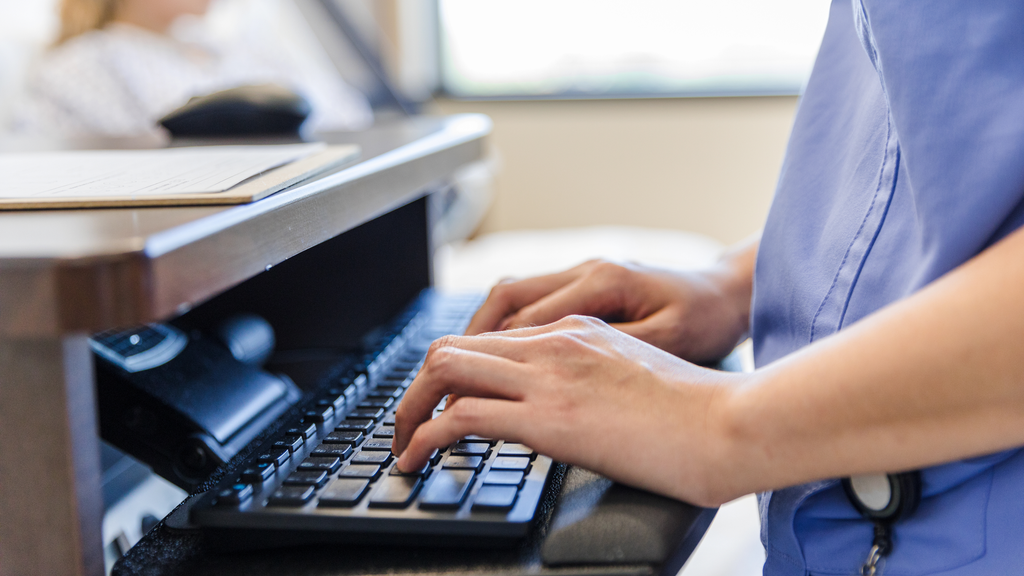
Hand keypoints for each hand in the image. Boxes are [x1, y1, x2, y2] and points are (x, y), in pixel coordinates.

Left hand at [392, 316, 745, 505]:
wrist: (733, 422)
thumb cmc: (700, 411)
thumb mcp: (637, 376)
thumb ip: (595, 379)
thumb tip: (573, 412)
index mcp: (575, 330)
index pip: (489, 338)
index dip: (451, 371)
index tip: (438, 405)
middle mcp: (554, 342)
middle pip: (453, 346)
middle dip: (415, 389)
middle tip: (406, 428)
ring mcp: (549, 374)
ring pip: (444, 370)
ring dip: (408, 411)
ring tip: (402, 450)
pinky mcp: (550, 415)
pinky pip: (460, 416)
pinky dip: (424, 438)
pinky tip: (418, 463)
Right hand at [465, 243, 755, 363]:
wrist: (729, 292)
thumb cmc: (707, 320)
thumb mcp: (671, 342)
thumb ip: (613, 355)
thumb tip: (554, 378)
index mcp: (601, 282)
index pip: (522, 322)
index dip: (487, 360)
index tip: (458, 397)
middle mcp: (584, 271)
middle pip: (502, 301)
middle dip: (464, 345)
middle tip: (438, 388)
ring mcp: (582, 274)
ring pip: (509, 297)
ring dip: (478, 335)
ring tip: (455, 375)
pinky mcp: (585, 287)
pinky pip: (528, 303)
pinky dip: (503, 330)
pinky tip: (495, 358)